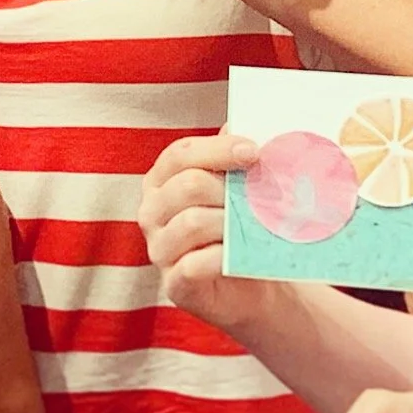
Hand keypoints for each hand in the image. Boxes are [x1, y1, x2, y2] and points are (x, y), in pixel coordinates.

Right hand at [134, 133, 279, 336]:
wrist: (254, 287)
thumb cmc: (242, 231)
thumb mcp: (239, 190)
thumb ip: (235, 159)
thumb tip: (240, 125)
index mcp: (162, 181)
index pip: (180, 154)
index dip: (218, 149)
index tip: (255, 151)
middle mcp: (152, 212)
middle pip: (187, 185)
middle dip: (229, 189)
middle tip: (260, 197)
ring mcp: (159, 249)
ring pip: (191, 222)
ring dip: (231, 223)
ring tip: (255, 227)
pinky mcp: (173, 284)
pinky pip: (194, 265)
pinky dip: (224, 257)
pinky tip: (243, 256)